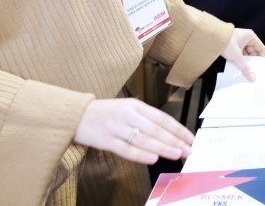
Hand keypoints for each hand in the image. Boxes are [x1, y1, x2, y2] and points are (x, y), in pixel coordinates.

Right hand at [74, 98, 193, 164]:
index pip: (162, 117)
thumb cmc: (105, 112)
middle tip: (188, 149)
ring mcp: (116, 127)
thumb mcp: (126, 108)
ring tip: (176, 154)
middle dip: (174, 140)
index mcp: (135, 105)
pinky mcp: (105, 140)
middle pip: (155, 129)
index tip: (190, 138)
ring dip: (162, 147)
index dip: (177, 128)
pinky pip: (125, 149)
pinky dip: (140, 154)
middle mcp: (127, 114)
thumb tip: (168, 133)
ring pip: (143, 139)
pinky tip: (153, 158)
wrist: (74, 114)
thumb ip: (145, 119)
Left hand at [221, 28, 264, 81]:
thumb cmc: (225, 42)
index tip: (259, 67)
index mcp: (251, 36)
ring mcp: (240, 41)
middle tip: (251, 70)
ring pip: (246, 54)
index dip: (261, 58)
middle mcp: (247, 38)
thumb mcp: (237, 56)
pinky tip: (238, 65)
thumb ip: (245, 68)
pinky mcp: (234, 45)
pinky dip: (239, 59)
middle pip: (254, 52)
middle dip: (252, 61)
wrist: (210, 38)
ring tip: (243, 69)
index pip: (261, 48)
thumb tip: (252, 77)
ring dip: (245, 61)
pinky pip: (240, 54)